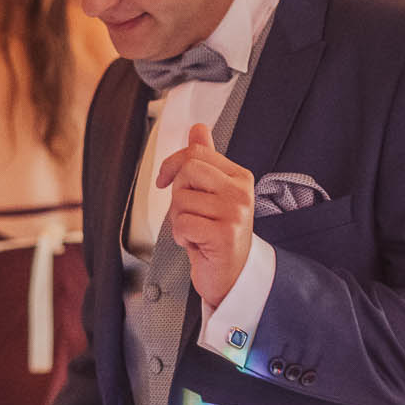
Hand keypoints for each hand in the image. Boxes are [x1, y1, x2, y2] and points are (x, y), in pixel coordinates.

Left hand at [155, 122, 254, 306]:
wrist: (232, 275)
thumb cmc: (219, 235)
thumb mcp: (213, 193)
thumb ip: (206, 160)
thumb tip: (198, 129)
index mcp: (239, 177)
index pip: (196, 153)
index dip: (172, 165)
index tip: (164, 179)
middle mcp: (240, 192)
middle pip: (187, 171)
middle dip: (177, 194)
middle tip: (189, 212)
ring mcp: (234, 213)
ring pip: (180, 200)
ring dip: (179, 221)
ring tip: (197, 231)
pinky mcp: (224, 235)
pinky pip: (182, 224)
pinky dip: (182, 237)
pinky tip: (197, 244)